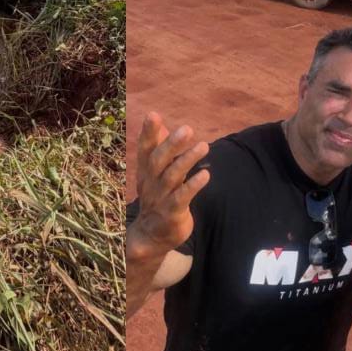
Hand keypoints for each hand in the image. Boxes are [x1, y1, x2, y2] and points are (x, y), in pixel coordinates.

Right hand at [126, 112, 210, 261]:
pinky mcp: (172, 212)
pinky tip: (206, 175)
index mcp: (146, 171)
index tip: (153, 114)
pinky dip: (193, 186)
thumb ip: (158, 147)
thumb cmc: (157, 197)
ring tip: (203, 146)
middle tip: (187, 128)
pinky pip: (182, 197)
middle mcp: (151, 182)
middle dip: (171, 144)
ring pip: (172, 177)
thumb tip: (159, 121)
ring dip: (187, 160)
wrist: (152, 236)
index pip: (145, 149)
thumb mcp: (154, 172)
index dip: (148, 132)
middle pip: (158, 160)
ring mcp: (160, 198)